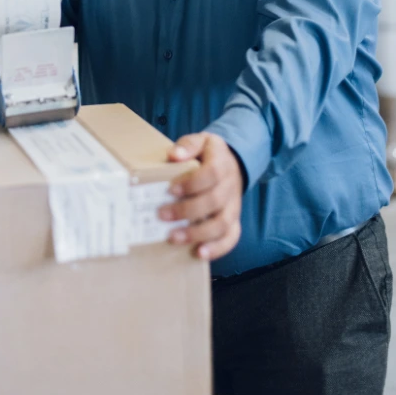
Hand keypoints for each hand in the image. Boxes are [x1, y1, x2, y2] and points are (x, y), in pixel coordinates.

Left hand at [159, 133, 243, 260]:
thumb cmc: (208, 155)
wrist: (231, 163)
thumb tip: (174, 155)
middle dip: (187, 210)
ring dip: (198, 233)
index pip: (212, 173)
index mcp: (222, 163)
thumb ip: (188, 145)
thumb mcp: (200, 141)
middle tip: (162, 215)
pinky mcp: (233, 221)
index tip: (171, 189)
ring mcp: (233, 206)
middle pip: (215, 201)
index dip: (192, 183)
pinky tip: (199, 253)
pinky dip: (217, 248)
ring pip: (222, 223)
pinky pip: (231, 237)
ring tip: (174, 238)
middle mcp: (231, 186)